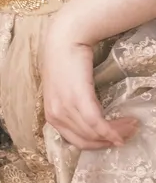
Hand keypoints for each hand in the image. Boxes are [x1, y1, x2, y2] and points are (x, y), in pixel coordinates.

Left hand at [42, 18, 138, 149]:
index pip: (76, 141)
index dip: (98, 144)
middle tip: (128, 133)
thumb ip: (70, 108)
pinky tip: (125, 127)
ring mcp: (65, 107)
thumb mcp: (61, 90)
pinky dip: (112, 130)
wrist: (64, 38)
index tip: (114, 140)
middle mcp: (55, 114)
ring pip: (95, 133)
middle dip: (109, 141)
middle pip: (87, 140)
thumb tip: (89, 123)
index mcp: (50, 115)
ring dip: (117, 131)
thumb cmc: (63, 60)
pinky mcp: (78, 97)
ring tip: (131, 124)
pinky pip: (97, 123)